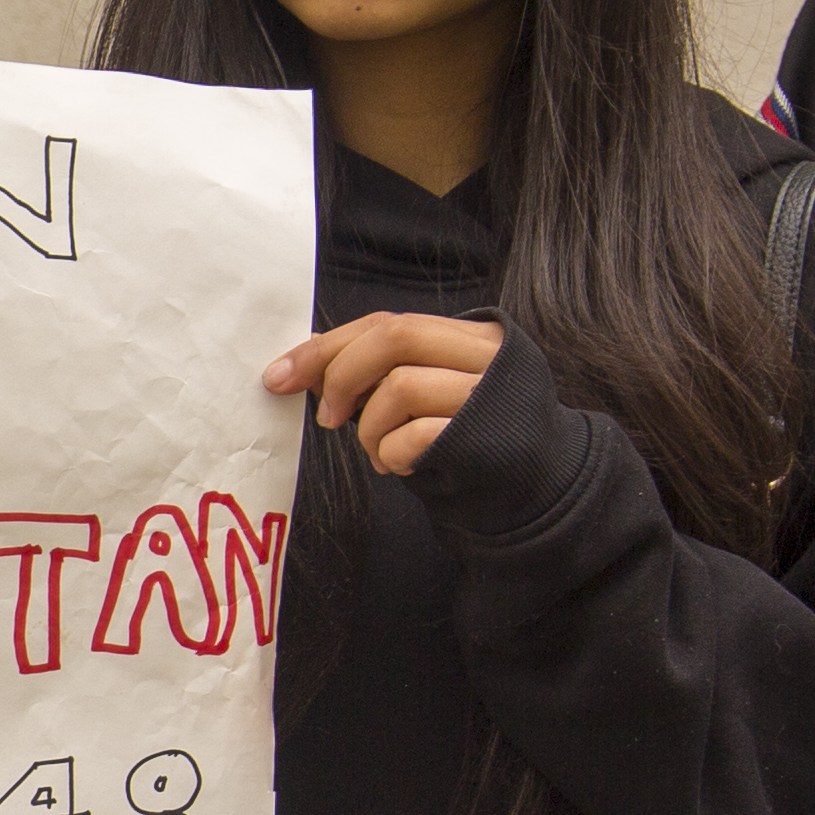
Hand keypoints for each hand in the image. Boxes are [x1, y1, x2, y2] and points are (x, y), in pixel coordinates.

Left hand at [268, 311, 504, 477]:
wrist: (534, 491)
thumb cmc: (464, 440)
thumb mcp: (423, 393)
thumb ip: (379, 370)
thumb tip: (306, 358)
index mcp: (470, 336)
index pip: (386, 323)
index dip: (327, 347)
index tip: (280, 376)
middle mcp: (485, 355)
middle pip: (393, 337)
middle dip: (341, 375)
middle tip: (327, 417)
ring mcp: (487, 394)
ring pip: (400, 386)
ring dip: (370, 429)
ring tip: (379, 453)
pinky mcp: (483, 437)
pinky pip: (413, 436)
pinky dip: (391, 456)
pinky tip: (400, 466)